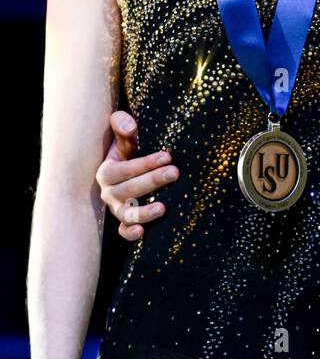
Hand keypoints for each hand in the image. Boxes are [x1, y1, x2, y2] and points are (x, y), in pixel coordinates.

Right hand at [96, 111, 178, 241]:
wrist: (128, 170)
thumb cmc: (128, 150)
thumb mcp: (123, 136)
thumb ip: (121, 124)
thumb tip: (130, 126)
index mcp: (106, 171)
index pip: (122, 169)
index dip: (144, 163)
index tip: (167, 156)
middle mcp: (108, 192)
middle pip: (127, 190)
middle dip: (152, 181)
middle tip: (175, 172)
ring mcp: (116, 209)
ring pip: (125, 214)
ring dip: (143, 212)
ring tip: (163, 208)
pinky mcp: (125, 222)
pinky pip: (123, 232)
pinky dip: (130, 233)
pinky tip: (142, 232)